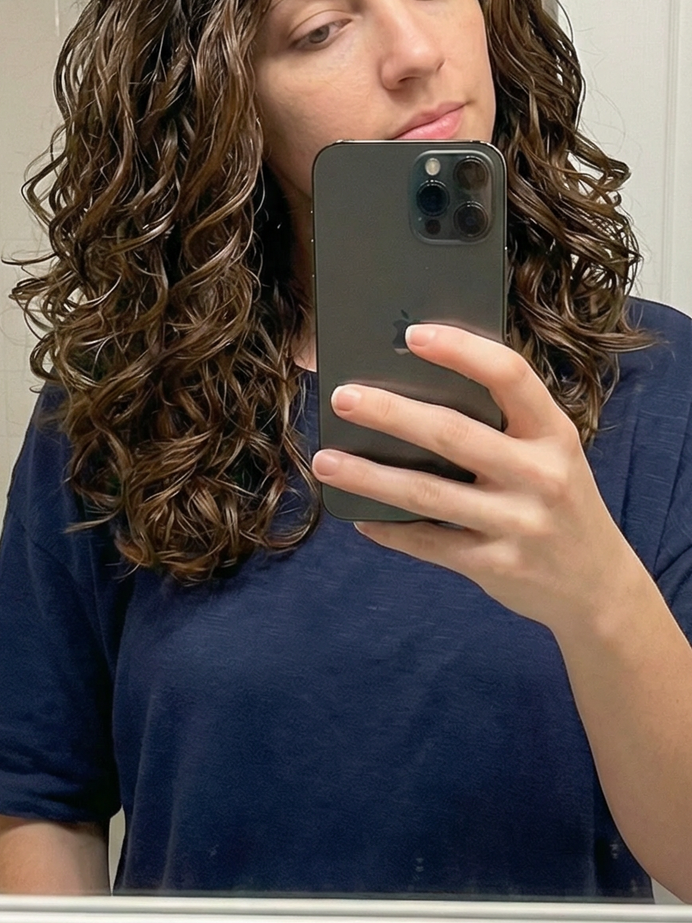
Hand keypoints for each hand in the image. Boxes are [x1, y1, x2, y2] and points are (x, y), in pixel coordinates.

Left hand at [311, 323, 640, 637]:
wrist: (599, 588)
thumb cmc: (558, 502)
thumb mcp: (552, 455)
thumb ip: (503, 424)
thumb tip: (414, 384)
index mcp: (555, 434)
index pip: (510, 377)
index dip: (461, 350)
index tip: (412, 334)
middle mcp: (541, 475)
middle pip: (453, 434)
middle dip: (391, 413)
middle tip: (341, 397)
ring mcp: (519, 524)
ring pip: (428, 494)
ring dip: (368, 476)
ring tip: (325, 460)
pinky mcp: (495, 565)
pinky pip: (428, 543)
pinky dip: (388, 529)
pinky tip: (357, 516)